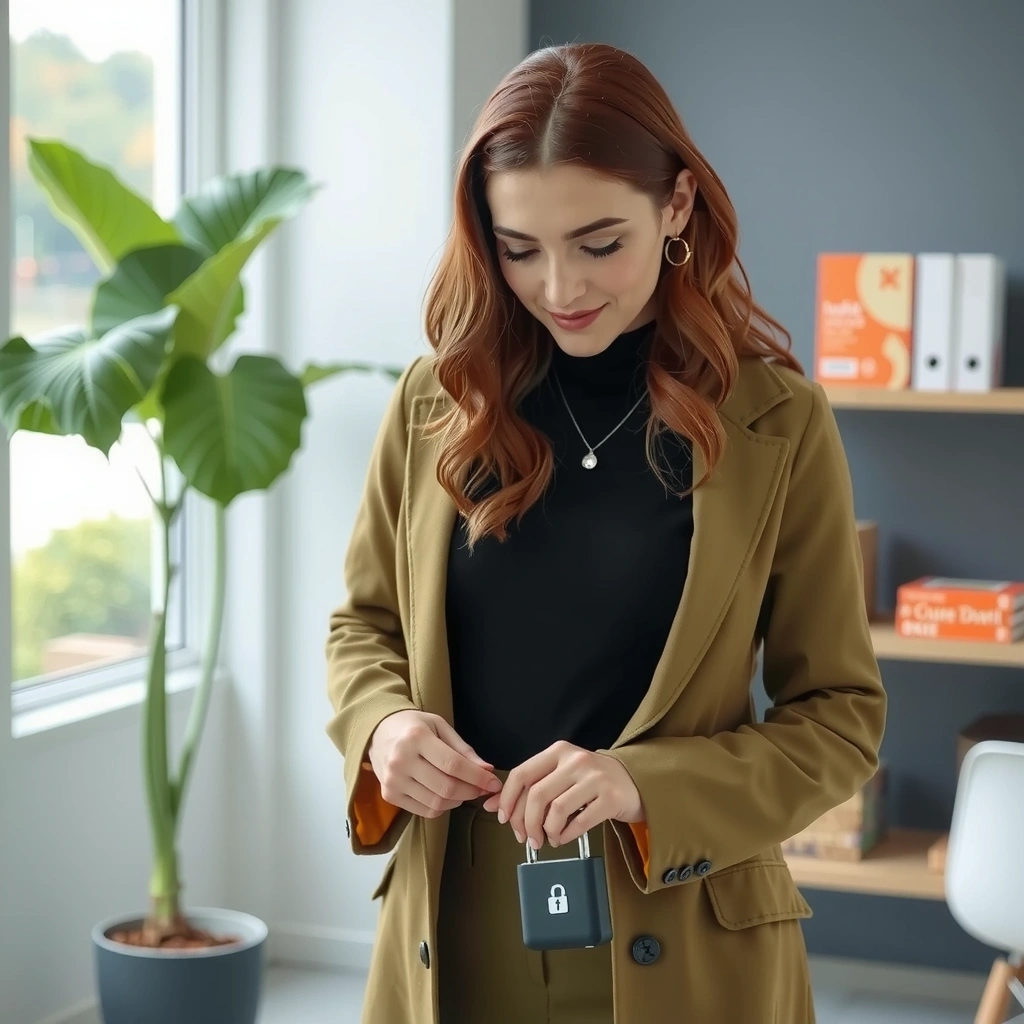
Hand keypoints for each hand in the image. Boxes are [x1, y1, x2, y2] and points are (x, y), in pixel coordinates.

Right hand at [368, 710, 500, 818]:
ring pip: (436, 803)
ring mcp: (393, 781)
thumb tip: (487, 770)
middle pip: (446, 787)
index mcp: (416, 738)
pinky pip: (424, 811)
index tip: (494, 782)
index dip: (477, 777)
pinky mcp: (389, 795)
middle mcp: (401, 761)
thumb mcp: (440, 727)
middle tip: (483, 788)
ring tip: (466, 789)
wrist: (377, 732)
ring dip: (458, 801)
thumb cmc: (414, 726)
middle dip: (471, 791)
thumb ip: (464, 750)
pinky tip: (447, 795)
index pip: (453, 765)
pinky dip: (442, 807)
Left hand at [481, 740, 643, 849]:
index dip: (507, 799)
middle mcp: (575, 761)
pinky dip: (565, 835)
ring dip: (546, 831)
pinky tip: (563, 837)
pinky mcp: (610, 799)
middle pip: (536, 795)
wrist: (633, 780)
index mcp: (559, 751)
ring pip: (556, 810)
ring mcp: (594, 779)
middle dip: (525, 822)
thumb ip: (528, 787)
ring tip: (548, 838)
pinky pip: (578, 823)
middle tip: (526, 838)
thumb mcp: (559, 775)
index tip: (503, 818)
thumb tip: (491, 805)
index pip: (522, 773)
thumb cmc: (590, 779)